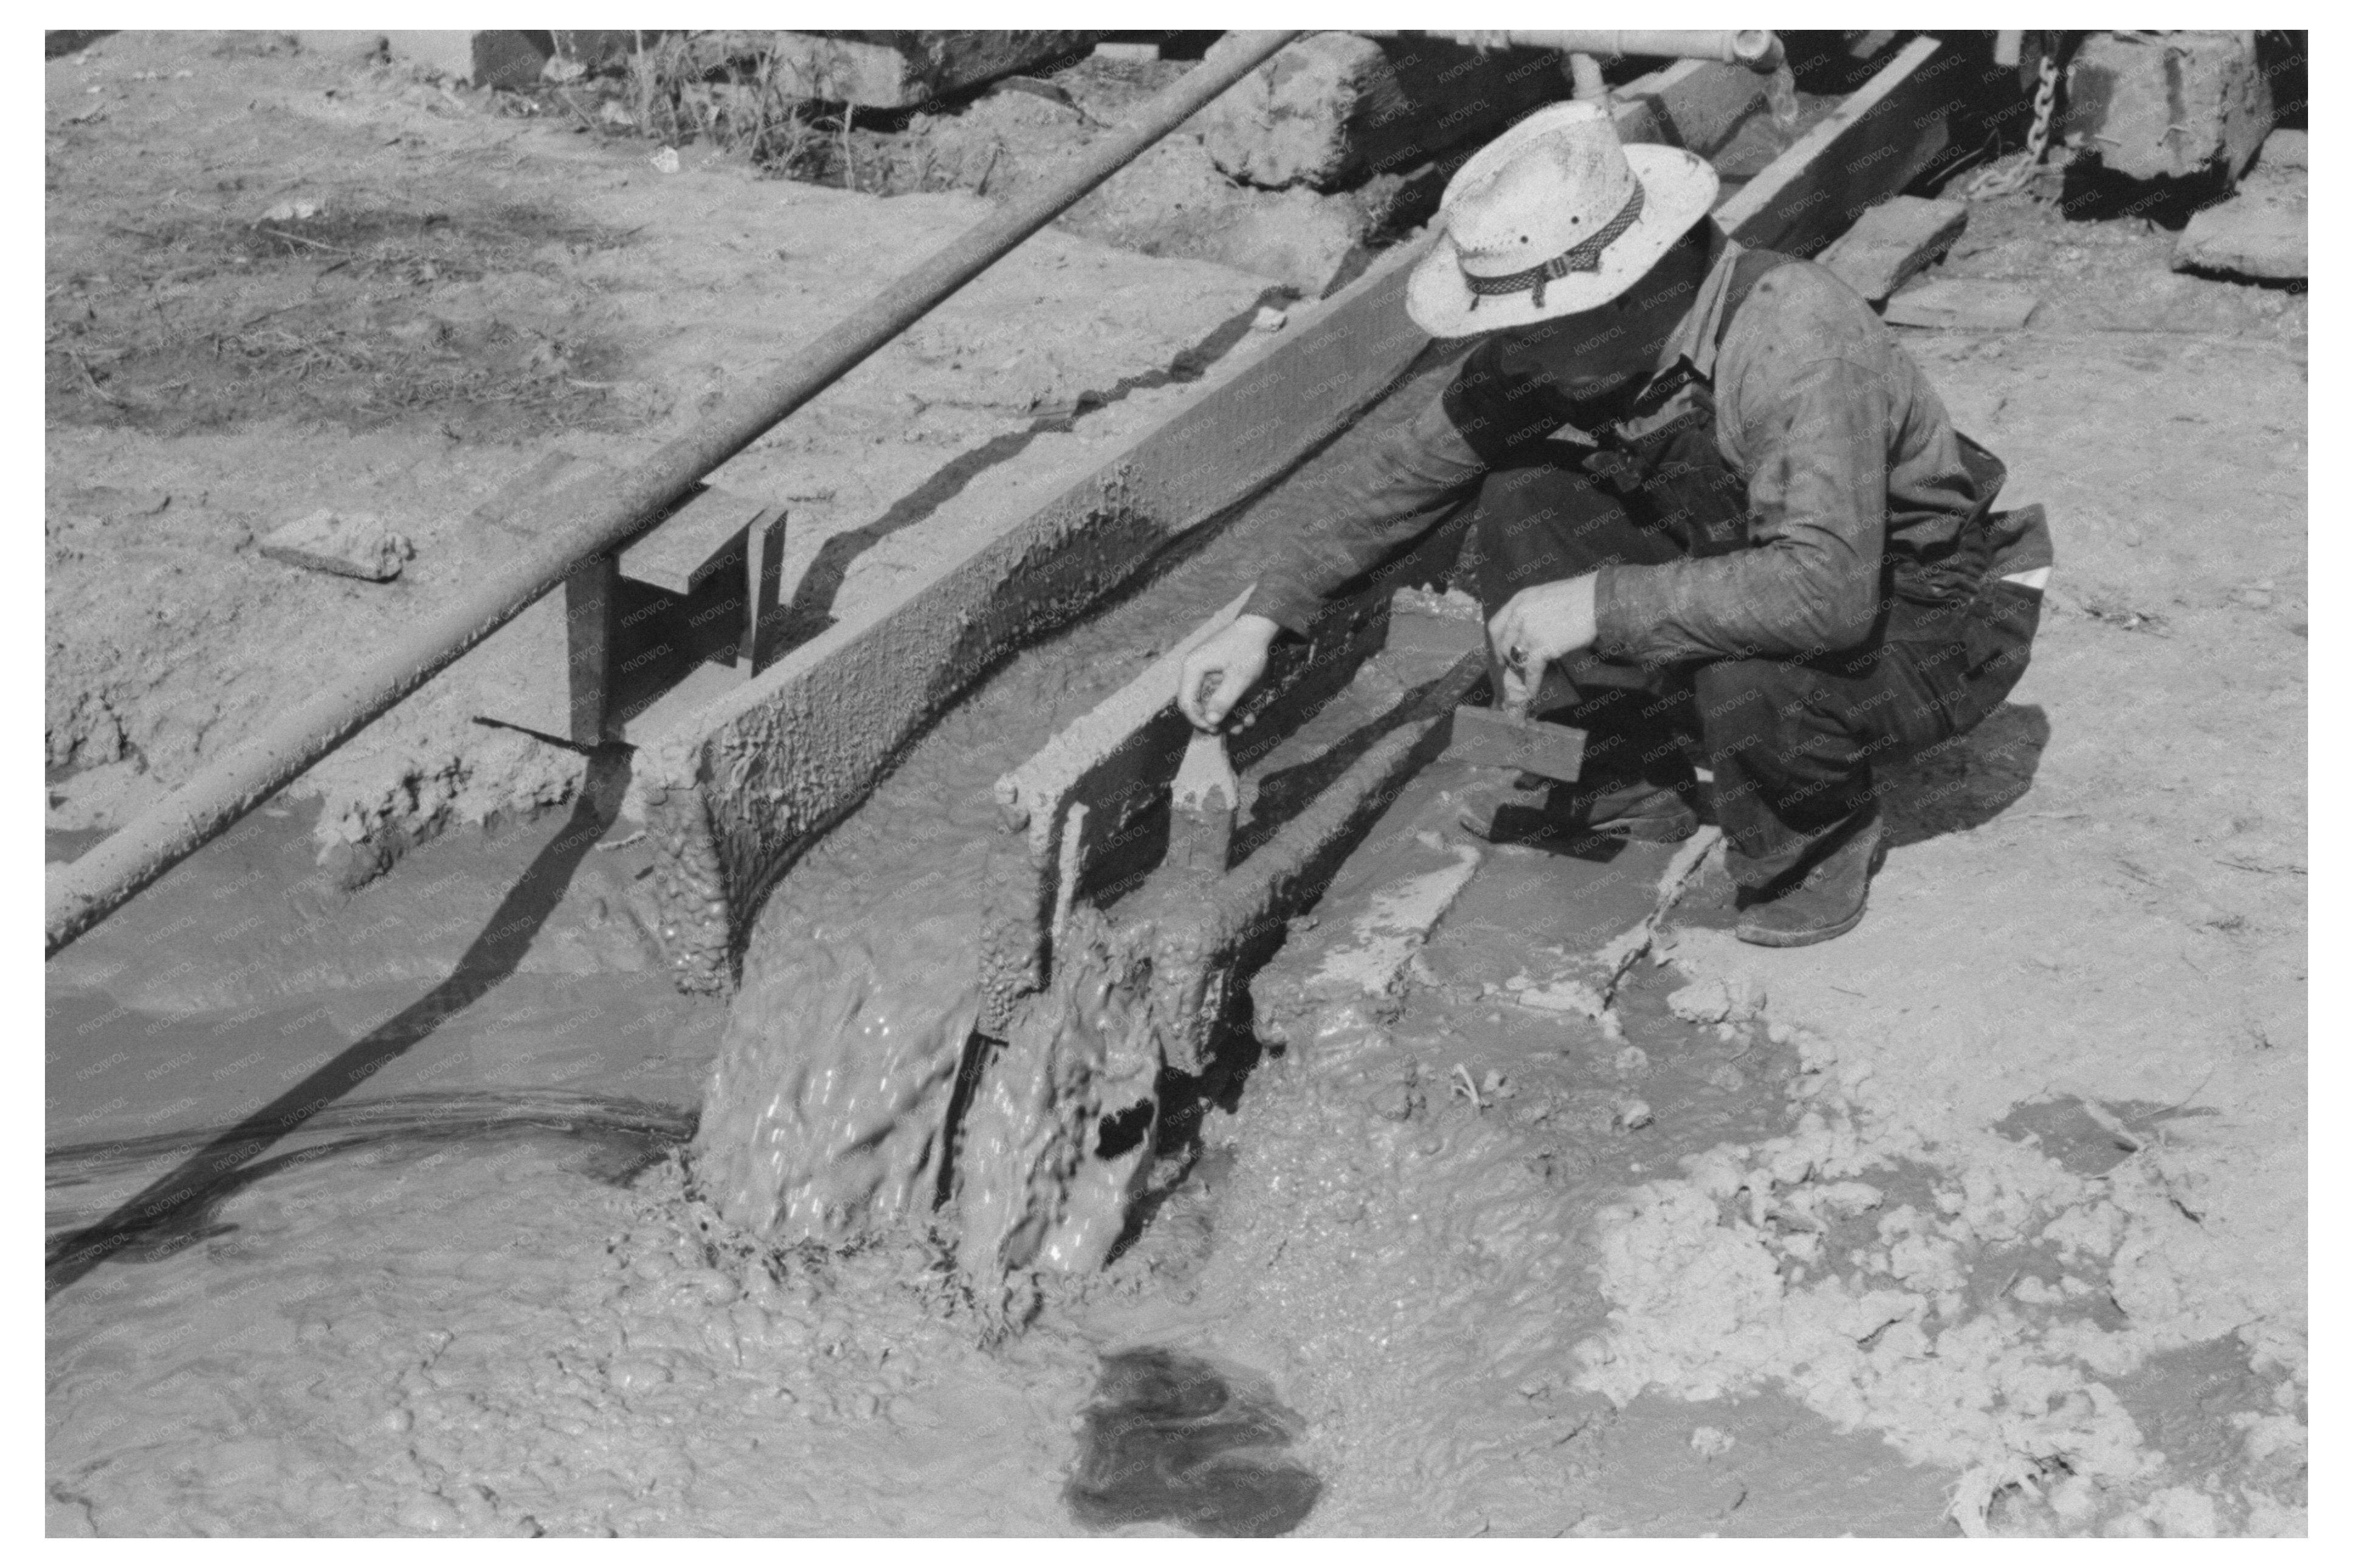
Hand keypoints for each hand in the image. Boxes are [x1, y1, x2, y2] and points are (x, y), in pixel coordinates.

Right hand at [1178, 614, 1278, 729]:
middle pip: (1198, 702)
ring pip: (1210, 698)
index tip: (1216, 731)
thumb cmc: (1248, 649)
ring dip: (1228, 713)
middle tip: (1235, 730)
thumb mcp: (1239, 677)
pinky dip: (1232, 701)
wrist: (1259, 625)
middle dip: (1217, 719)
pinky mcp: (1215, 670)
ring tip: (1246, 723)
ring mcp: (1204, 669)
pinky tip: (1248, 712)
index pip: (1186, 702)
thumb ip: (1224, 699)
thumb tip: (1211, 722)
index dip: (1199, 720)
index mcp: (1193, 668)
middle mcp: (1194, 668)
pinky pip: (1219, 690)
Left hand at [1486, 574, 1598, 711]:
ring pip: (1517, 658)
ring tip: (1524, 679)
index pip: (1496, 626)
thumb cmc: (1578, 595)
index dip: (1496, 643)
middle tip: (1513, 668)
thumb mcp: (1545, 596)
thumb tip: (1526, 632)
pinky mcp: (1542, 647)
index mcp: (1519, 600)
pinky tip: (1531, 693)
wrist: (1596, 598)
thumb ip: (1531, 612)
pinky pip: (1531, 671)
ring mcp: (1529, 632)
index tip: (1500, 653)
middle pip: (1504, 645)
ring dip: (1520, 671)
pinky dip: (1531, 684)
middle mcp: (1519, 615)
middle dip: (1508, 660)